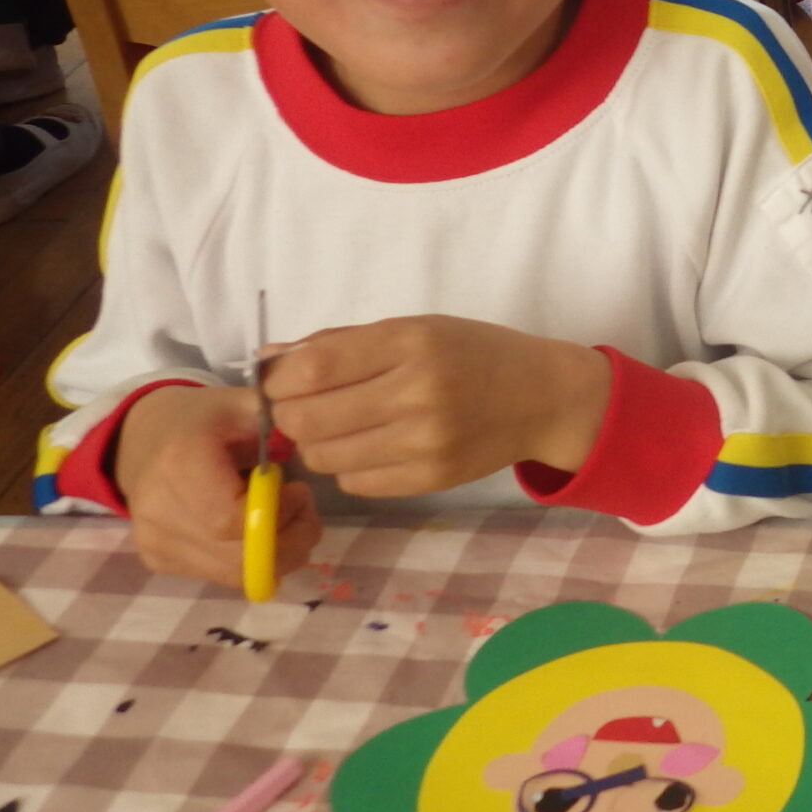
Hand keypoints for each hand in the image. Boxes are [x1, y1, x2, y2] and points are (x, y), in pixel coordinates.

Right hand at [113, 385, 322, 588]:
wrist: (141, 442)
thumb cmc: (202, 421)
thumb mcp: (243, 405)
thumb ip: (278, 425)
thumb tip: (310, 448)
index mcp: (180, 465)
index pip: (233, 520)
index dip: (280, 514)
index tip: (299, 490)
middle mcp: (158, 512)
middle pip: (239, 557)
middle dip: (291, 540)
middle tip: (306, 512)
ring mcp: (154, 542)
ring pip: (235, 574)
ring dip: (277, 555)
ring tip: (286, 520)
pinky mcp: (157, 561)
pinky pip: (221, 575)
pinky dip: (251, 560)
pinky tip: (253, 530)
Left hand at [264, 316, 611, 497]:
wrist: (544, 397)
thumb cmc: (474, 354)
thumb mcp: (415, 329)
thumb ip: (341, 343)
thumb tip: (267, 361)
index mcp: (411, 343)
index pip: (312, 369)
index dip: (278, 380)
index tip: (277, 381)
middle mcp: (418, 394)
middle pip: (307, 419)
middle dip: (288, 415)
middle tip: (302, 408)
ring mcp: (425, 443)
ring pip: (324, 457)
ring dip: (317, 443)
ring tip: (341, 426)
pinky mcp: (430, 480)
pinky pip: (354, 482)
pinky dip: (348, 466)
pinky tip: (371, 446)